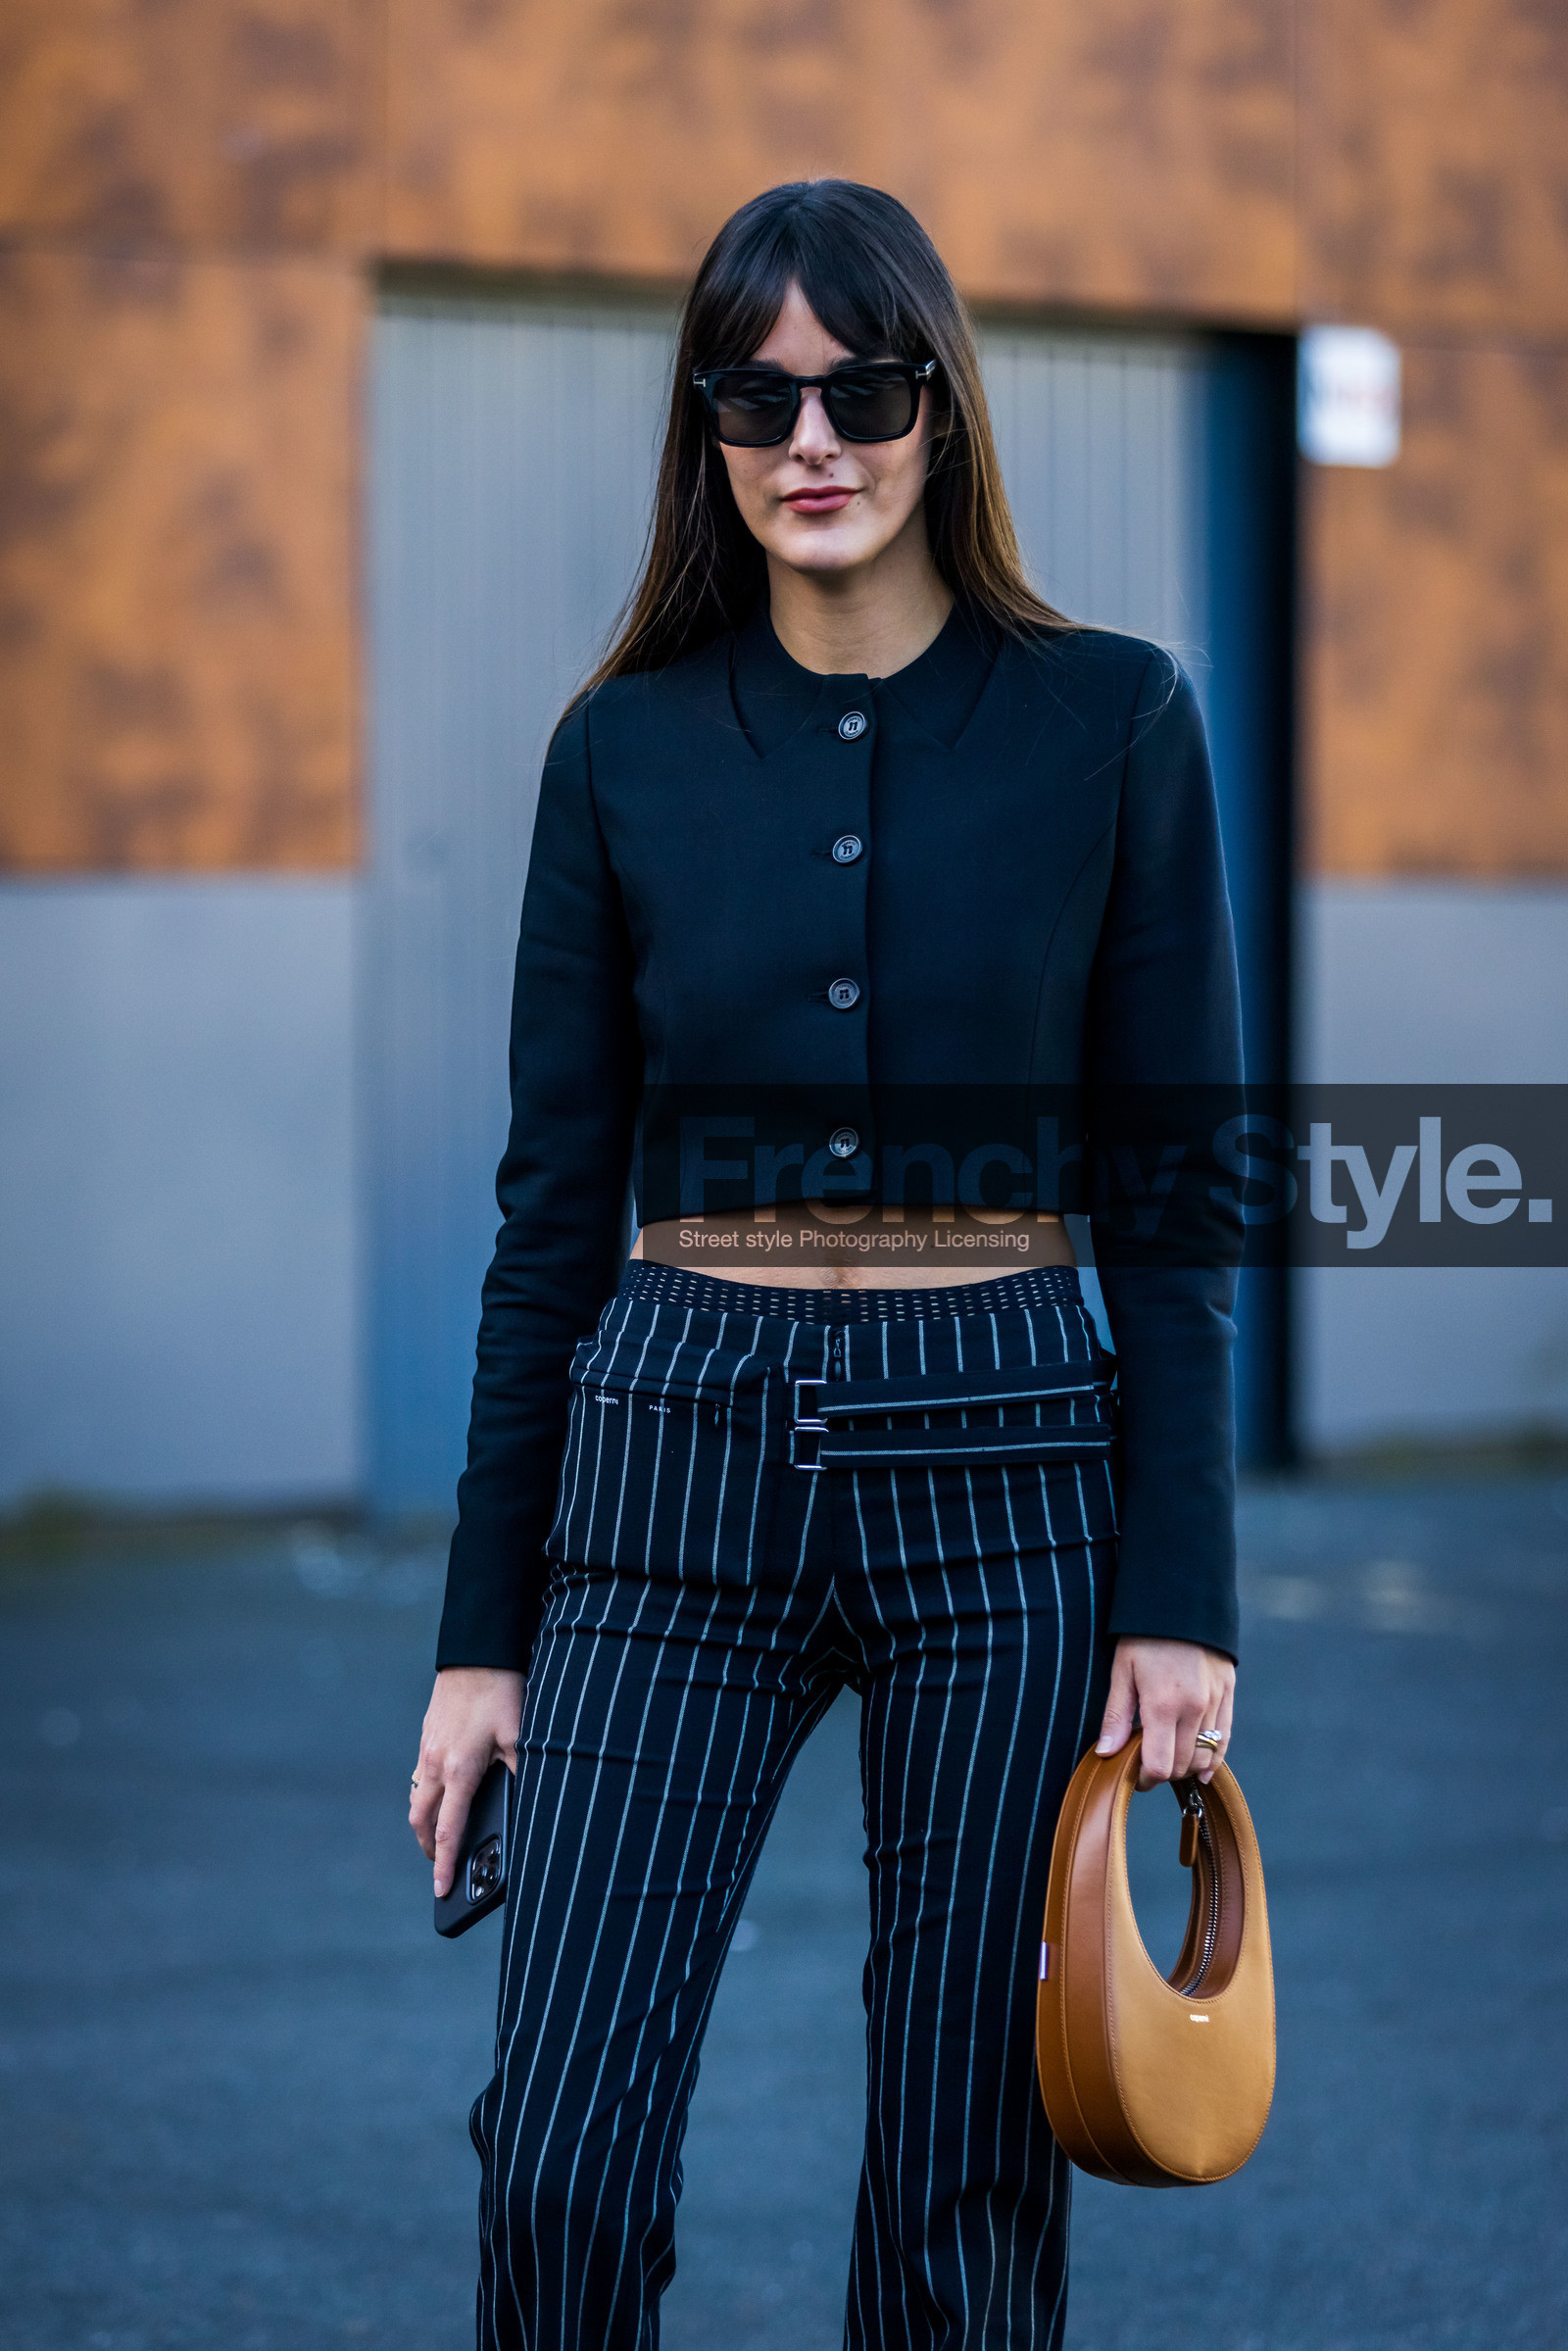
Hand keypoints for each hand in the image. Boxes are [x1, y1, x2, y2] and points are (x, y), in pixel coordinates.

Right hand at [410, 1667, 524, 1896]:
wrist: (475, 1651)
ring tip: (439, 1836)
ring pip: (417, 1798)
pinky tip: (443, 1792)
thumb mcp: (520, 1735)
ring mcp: (427, 1748)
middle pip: (421, 1821)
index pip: (447, 1830)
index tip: (440, 1890)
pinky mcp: (427, 1734)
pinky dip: (426, 1794)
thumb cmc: (500, 1691)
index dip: (443, 1865)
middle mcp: (436, 1764)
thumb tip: (525, 1804)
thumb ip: (520, 1772)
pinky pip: (420, 1775)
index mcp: (459, 1770)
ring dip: (424, 1822)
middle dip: (428, 1848)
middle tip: (439, 1866)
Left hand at [1094, 1637, 1234, 1788]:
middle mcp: (1194, 1708)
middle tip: (1146, 1764)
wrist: (1182, 1601)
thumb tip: (1106, 1753)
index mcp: (1163, 1705)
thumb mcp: (1122, 1671)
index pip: (1159, 1765)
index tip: (1133, 1774)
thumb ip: (1116, 1716)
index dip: (1144, 1778)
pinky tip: (1202, 1771)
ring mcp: (1215, 1702)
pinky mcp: (1228, 1693)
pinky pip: (1225, 1738)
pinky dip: (1213, 1758)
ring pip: (1204, 1756)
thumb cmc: (1145, 1636)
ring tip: (1168, 1757)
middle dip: (1163, 1772)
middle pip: (1182, 1765)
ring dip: (1185, 1765)